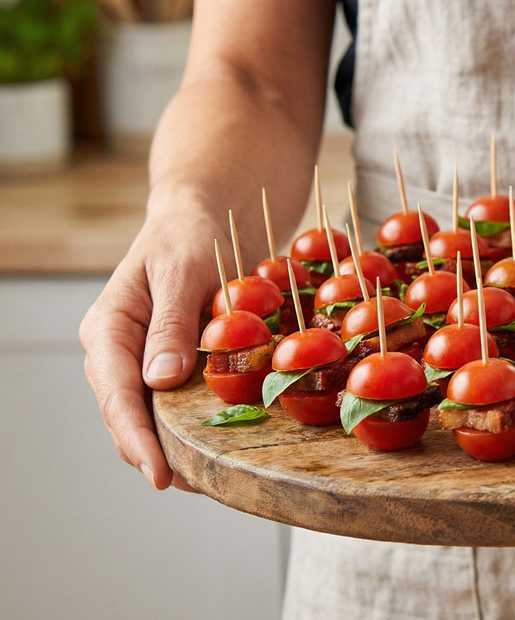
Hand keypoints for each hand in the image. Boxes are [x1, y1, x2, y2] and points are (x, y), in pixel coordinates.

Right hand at [79, 212, 223, 490]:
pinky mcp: (168, 362)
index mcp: (108, 328)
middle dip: (155, 454)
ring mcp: (142, 358)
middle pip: (128, 415)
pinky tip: (218, 446)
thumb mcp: (182, 271)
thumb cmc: (189, 235)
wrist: (202, 216)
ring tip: (207, 480)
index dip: (136, 438)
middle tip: (194, 487)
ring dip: (174, 446)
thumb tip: (160, 380)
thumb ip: (171, 323)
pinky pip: (173, 401)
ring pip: (149, 415)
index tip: (160, 475)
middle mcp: (117, 350)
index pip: (116, 394)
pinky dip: (191, 424)